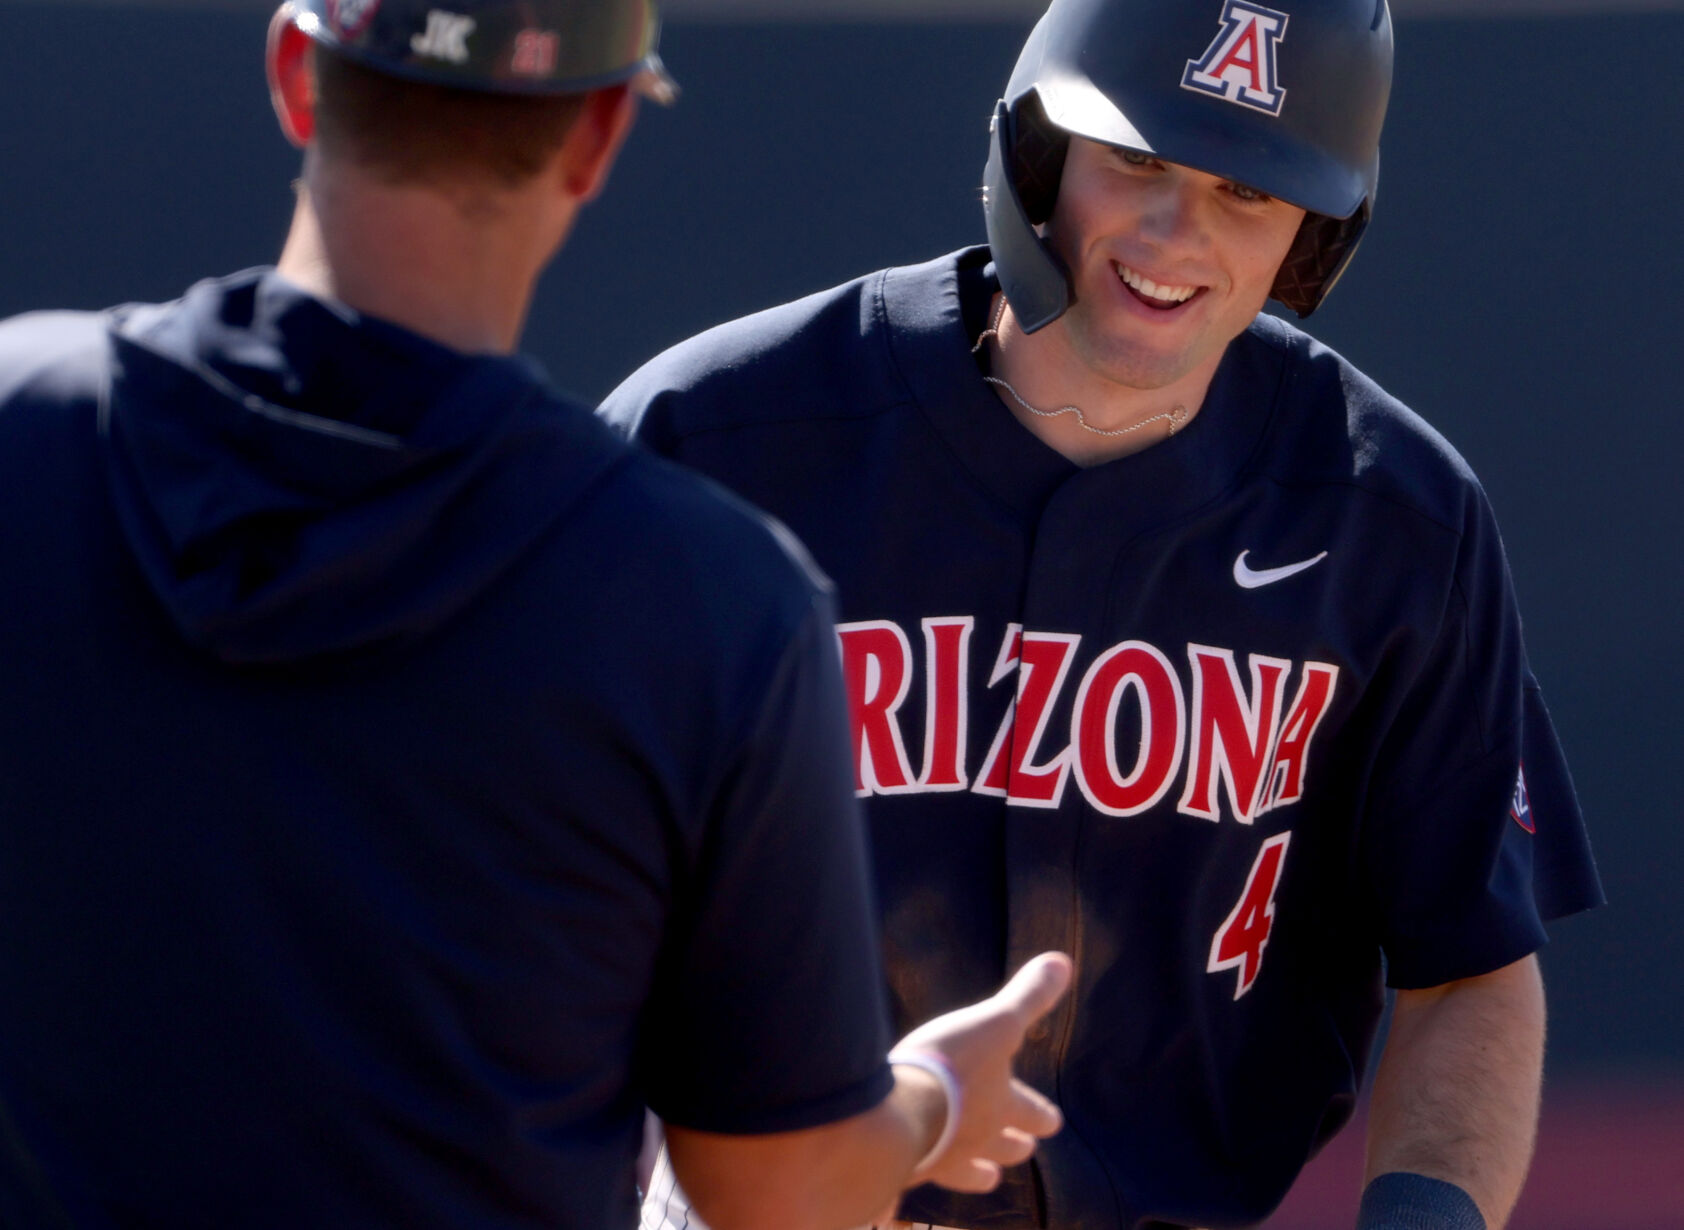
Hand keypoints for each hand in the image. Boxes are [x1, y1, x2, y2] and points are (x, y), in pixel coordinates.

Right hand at [891, 951, 1072, 1193]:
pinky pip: (911, 1184)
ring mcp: (939, 1160)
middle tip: (1022, 1150)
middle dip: (1013, 1148)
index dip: (1042, 1116)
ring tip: (986, 1179)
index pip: (1032, 1114)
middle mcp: (975, 1141)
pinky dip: (910, 1189)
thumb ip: (1028, 997)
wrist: (895, 1114)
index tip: (1053, 1121)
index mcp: (1001, 1107)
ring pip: (966, 1173)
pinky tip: (902, 1200)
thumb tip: (1063, 962)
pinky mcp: (902, 1170)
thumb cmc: (951, 1066)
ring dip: (977, 1173)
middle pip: (1004, 1150)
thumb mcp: (995, 1023)